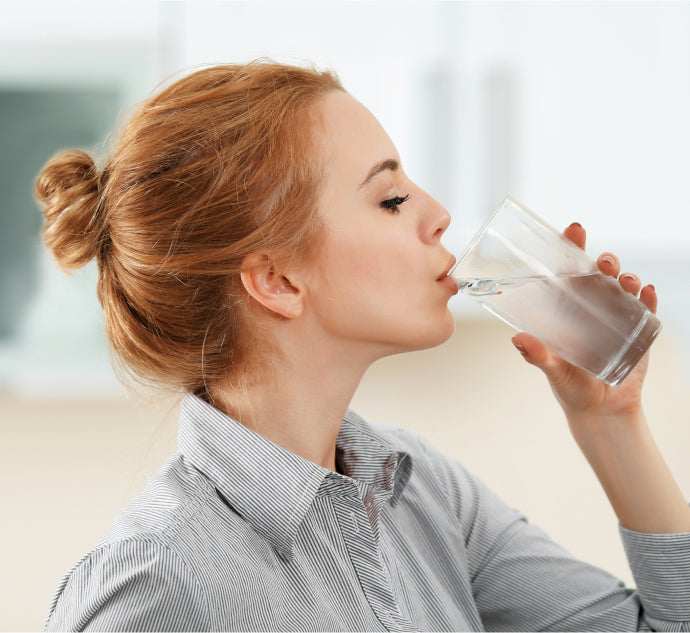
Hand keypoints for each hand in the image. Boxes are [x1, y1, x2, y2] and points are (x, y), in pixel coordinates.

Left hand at [511, 222, 657, 421]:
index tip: (574, 229)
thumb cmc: (570, 385)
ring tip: (625, 281)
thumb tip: (518, 338)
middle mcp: (593, 307)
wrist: (600, 410)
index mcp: (568, 308)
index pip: (570, 271)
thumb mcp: (552, 369)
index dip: (573, 248)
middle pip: (600, 274)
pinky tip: (648, 294)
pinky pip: (647, 309)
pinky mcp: (638, 332)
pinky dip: (648, 299)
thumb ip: (538, 355)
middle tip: (603, 264)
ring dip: (627, 278)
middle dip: (605, 261)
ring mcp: (617, 317)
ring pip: (624, 287)